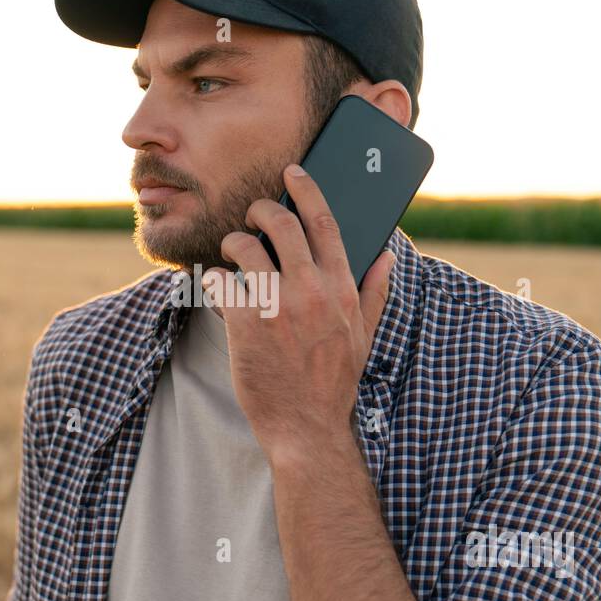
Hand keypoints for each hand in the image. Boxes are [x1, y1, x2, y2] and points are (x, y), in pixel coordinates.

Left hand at [205, 163, 394, 467]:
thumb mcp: (363, 335)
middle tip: (253, 213)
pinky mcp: (245, 325)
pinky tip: (217, 291)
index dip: (306, 190)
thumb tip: (387, 255)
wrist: (306, 428)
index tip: (293, 172)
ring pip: (244, 248)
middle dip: (262, 209)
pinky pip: (220, 282)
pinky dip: (214, 281)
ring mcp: (278, 307)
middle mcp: (312, 291)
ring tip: (231, 256)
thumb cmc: (332, 382)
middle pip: (281, 224)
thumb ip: (374, 291)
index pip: (324, 223)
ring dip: (233, 243)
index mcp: (341, 289)